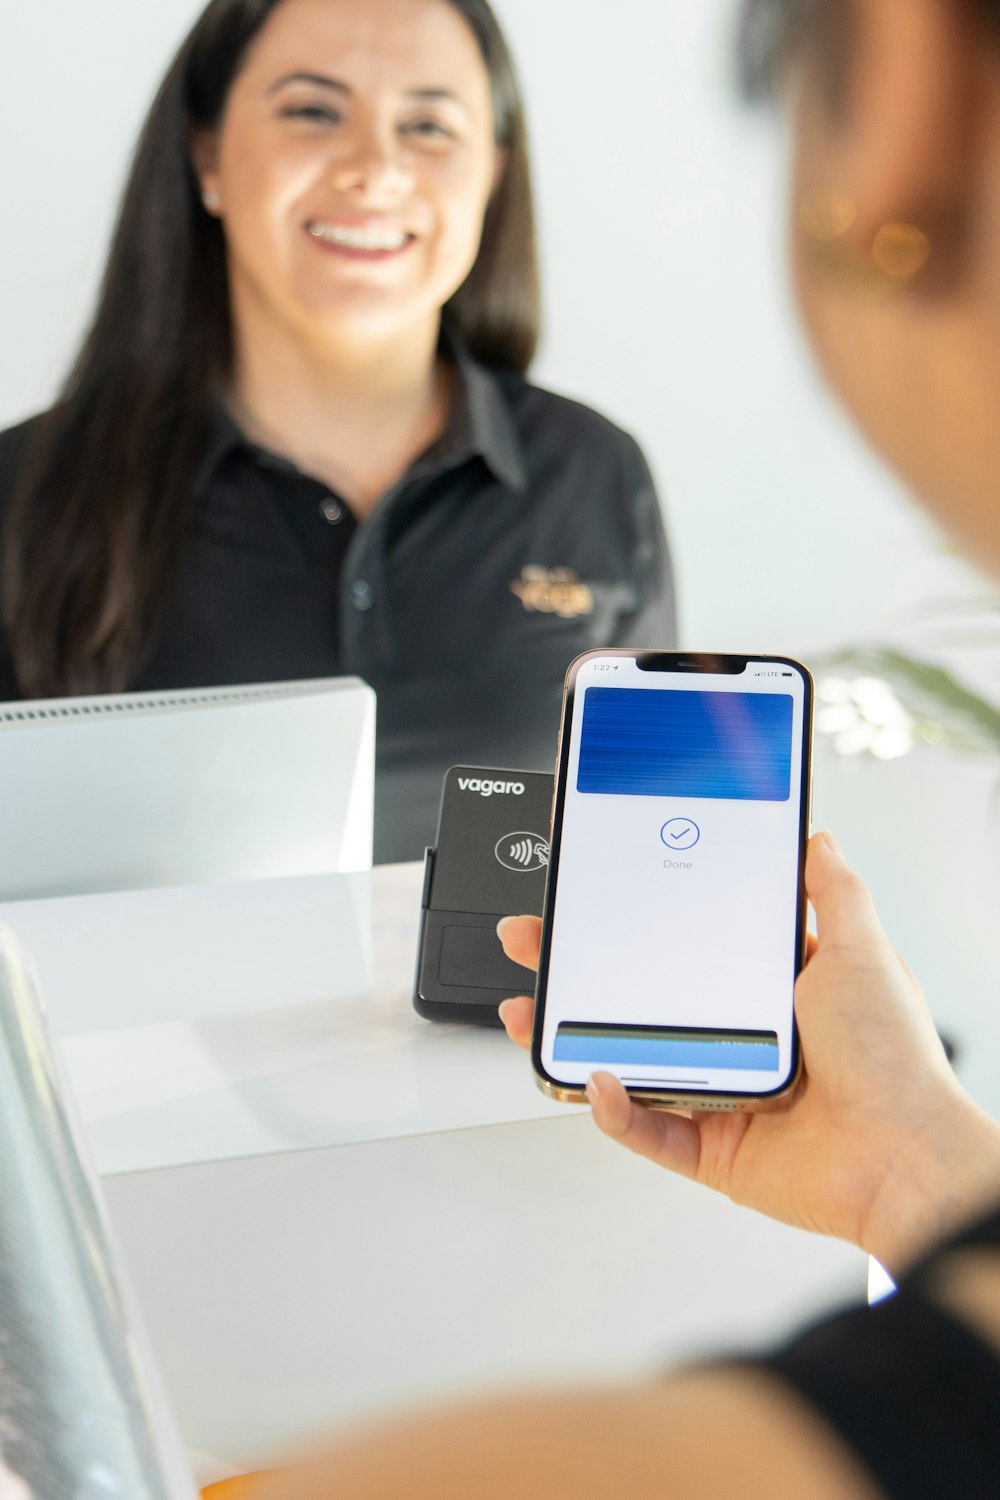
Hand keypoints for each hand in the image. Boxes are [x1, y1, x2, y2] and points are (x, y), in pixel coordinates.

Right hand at [499, 832, 999, 1276]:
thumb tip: (818, 841)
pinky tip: (599, 1079)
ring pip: (630, 1061)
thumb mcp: (862, 952)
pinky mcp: (714, 1148)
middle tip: (538, 943)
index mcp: (772, 991)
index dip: (637, 920)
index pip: (687, 943)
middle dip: (581, 970)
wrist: (906, 1160)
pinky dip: (615, 1109)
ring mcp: (723, 1091)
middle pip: (643, 998)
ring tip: (533, 1011)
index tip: (596, 897)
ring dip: (574, 1036)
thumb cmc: (895, 1061)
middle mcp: (743, 1039)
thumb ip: (834, 893)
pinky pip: (647, 1128)